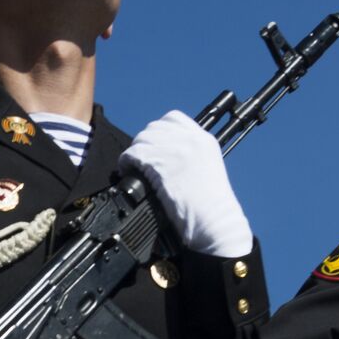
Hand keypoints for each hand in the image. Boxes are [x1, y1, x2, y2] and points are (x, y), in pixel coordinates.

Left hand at [119, 110, 252, 257]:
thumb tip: (165, 159)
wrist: (213, 220)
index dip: (159, 130)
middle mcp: (189, 139)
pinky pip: (132, 154)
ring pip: (141, 139)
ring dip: (134, 154)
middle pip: (154, 127)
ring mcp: (174, 149)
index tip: (155, 144)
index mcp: (204, 140)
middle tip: (142, 159)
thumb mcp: (206, 171)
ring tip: (133, 167)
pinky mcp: (159, 162)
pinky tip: (127, 172)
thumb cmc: (211, 207)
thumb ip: (189, 158)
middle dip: (145, 143)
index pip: (174, 118)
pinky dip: (126, 162)